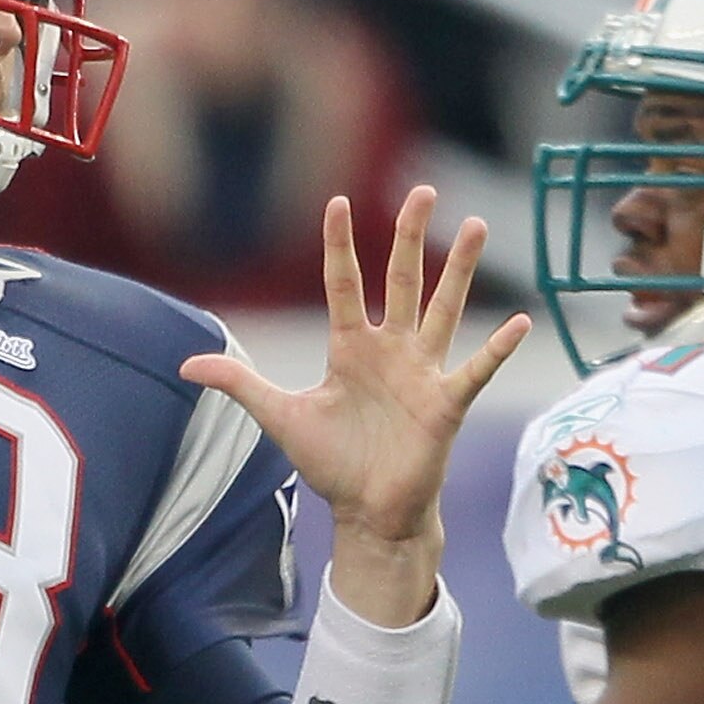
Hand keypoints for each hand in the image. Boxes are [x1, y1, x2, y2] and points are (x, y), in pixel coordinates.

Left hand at [181, 188, 529, 616]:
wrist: (367, 513)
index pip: (343, 284)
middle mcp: (389, 350)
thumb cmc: (330, 464)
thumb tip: (186, 365)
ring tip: (478, 226)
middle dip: (410, 237)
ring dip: (460, 271)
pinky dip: (497, 349)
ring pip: (443, 309)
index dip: (339, 246)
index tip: (337, 201)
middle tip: (424, 190)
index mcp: (350, 349)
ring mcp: (422, 372)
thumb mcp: (278, 417)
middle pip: (401, 281)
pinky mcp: (445, 404)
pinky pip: (475, 369)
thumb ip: (239, 384)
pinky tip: (518, 322)